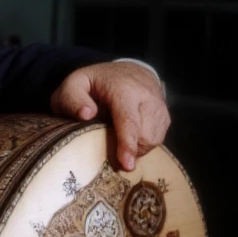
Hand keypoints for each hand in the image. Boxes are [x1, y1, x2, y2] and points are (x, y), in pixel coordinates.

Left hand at [50, 61, 169, 171]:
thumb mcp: (74, 84)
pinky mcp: (165, 118)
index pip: (129, 120)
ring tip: (118, 140)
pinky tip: (130, 138)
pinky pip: (157, 140)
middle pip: (144, 135)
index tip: (126, 164)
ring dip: (136, 148)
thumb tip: (86, 115)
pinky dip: (143, 145)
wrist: (127, 72)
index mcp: (123, 89)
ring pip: (153, 140)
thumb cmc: (95, 83)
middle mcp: (147, 97)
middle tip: (109, 149)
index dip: (128, 144)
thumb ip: (72, 99)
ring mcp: (160, 107)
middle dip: (128, 149)